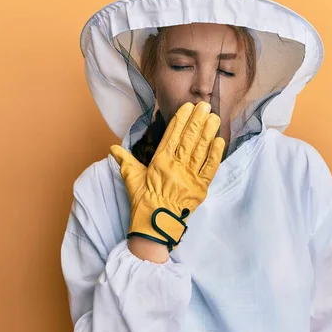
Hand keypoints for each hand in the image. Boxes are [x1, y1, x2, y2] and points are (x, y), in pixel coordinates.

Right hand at [110, 102, 224, 251]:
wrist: (154, 225)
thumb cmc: (142, 202)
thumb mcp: (131, 178)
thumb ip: (124, 160)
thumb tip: (113, 148)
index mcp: (159, 162)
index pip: (172, 136)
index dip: (180, 120)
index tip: (187, 107)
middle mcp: (175, 167)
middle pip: (189, 139)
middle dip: (197, 120)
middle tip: (205, 105)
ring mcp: (189, 177)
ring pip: (200, 150)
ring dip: (208, 132)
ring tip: (214, 117)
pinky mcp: (200, 188)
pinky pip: (210, 168)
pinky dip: (215, 154)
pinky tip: (219, 140)